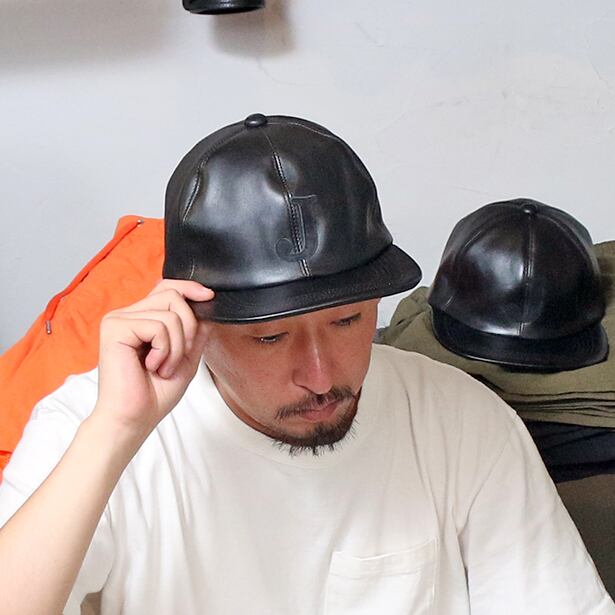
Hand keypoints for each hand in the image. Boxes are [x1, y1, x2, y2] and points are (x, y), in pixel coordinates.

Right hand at [94, 279, 213, 442]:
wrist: (134, 419)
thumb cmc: (154, 394)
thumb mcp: (187, 358)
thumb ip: (197, 333)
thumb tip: (208, 308)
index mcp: (140, 319)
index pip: (166, 287)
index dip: (189, 288)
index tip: (209, 297)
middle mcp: (126, 315)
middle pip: (172, 295)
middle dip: (189, 327)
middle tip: (180, 356)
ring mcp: (118, 320)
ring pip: (170, 312)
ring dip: (177, 346)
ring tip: (163, 367)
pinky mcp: (115, 329)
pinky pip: (158, 326)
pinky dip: (165, 350)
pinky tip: (152, 366)